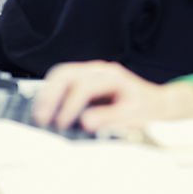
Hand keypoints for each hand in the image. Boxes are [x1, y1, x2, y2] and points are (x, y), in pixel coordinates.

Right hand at [32, 61, 192, 131]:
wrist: (154, 101)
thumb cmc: (144, 109)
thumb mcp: (132, 116)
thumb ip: (109, 118)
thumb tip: (85, 123)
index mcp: (112, 77)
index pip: (84, 86)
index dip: (70, 105)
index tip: (61, 124)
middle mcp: (99, 69)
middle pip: (66, 73)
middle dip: (50, 95)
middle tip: (41, 118)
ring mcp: (90, 71)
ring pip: (60, 73)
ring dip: (46, 93)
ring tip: (38, 115)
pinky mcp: (83, 78)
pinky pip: (61, 80)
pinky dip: (50, 93)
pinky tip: (45, 109)